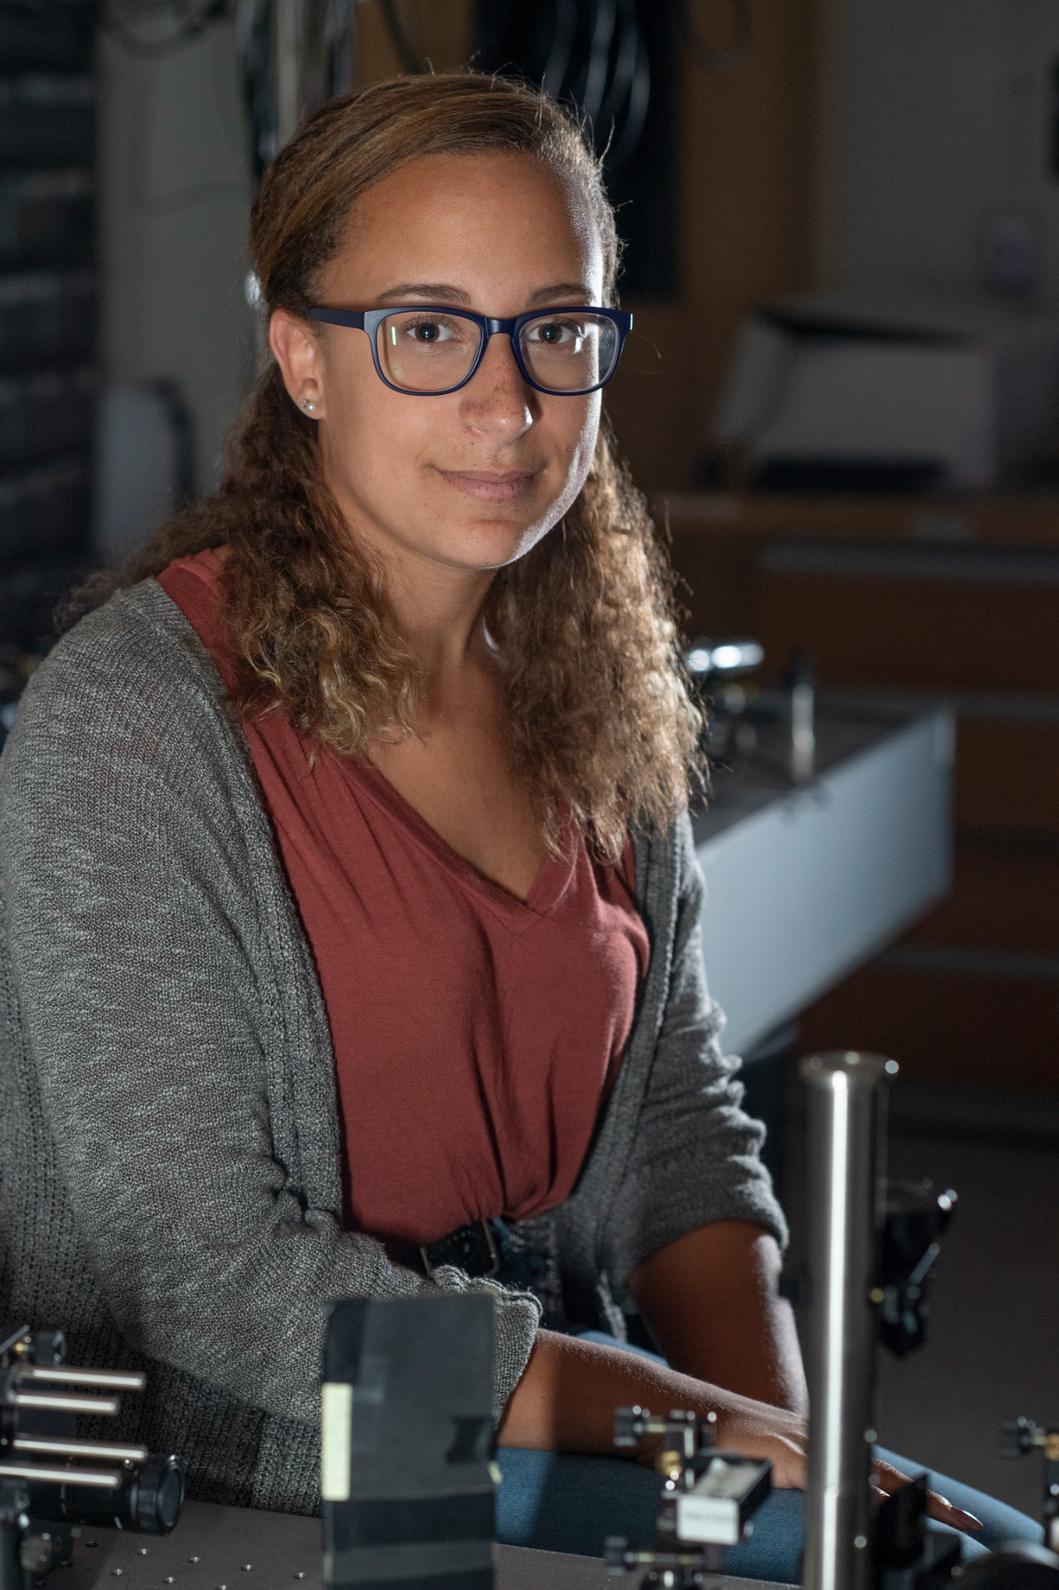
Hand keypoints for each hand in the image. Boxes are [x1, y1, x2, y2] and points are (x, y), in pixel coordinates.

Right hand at [709, 1394, 983, 1536]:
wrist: (693, 1419)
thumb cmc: (728, 1441)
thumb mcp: (774, 1456)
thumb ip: (803, 1474)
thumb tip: (829, 1501)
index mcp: (819, 1446)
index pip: (879, 1470)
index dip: (915, 1491)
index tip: (950, 1511)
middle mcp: (818, 1443)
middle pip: (884, 1472)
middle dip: (926, 1498)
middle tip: (964, 1520)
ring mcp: (804, 1449)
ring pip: (865, 1474)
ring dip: (904, 1499)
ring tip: (938, 1517)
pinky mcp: (784, 1456)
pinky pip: (828, 1478)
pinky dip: (855, 1491)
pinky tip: (876, 1508)